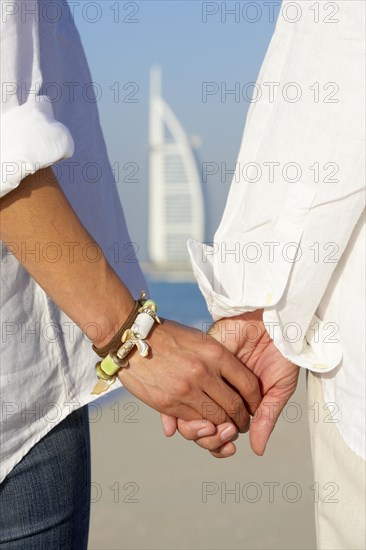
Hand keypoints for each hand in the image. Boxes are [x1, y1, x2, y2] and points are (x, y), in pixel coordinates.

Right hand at [117, 319, 261, 430]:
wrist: (131, 339)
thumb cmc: (167, 336)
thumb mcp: (198, 340)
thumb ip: (217, 361)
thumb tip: (236, 384)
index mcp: (215, 353)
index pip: (248, 384)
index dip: (256, 399)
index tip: (256, 405)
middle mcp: (204, 372)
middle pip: (235, 407)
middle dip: (243, 420)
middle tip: (244, 424)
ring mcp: (186, 390)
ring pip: (216, 420)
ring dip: (225, 429)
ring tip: (227, 429)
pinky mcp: (169, 404)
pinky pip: (194, 423)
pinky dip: (203, 428)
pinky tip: (205, 425)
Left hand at [161, 310, 298, 455]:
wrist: (276, 321)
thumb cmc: (282, 354)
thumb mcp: (278, 389)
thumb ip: (266, 418)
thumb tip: (257, 451)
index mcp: (236, 400)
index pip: (221, 429)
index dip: (220, 443)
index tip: (228, 448)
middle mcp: (218, 390)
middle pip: (201, 423)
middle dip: (208, 437)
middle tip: (221, 436)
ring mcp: (206, 376)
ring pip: (188, 409)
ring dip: (194, 426)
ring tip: (209, 428)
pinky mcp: (198, 361)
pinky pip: (180, 387)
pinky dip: (176, 408)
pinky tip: (178, 422)